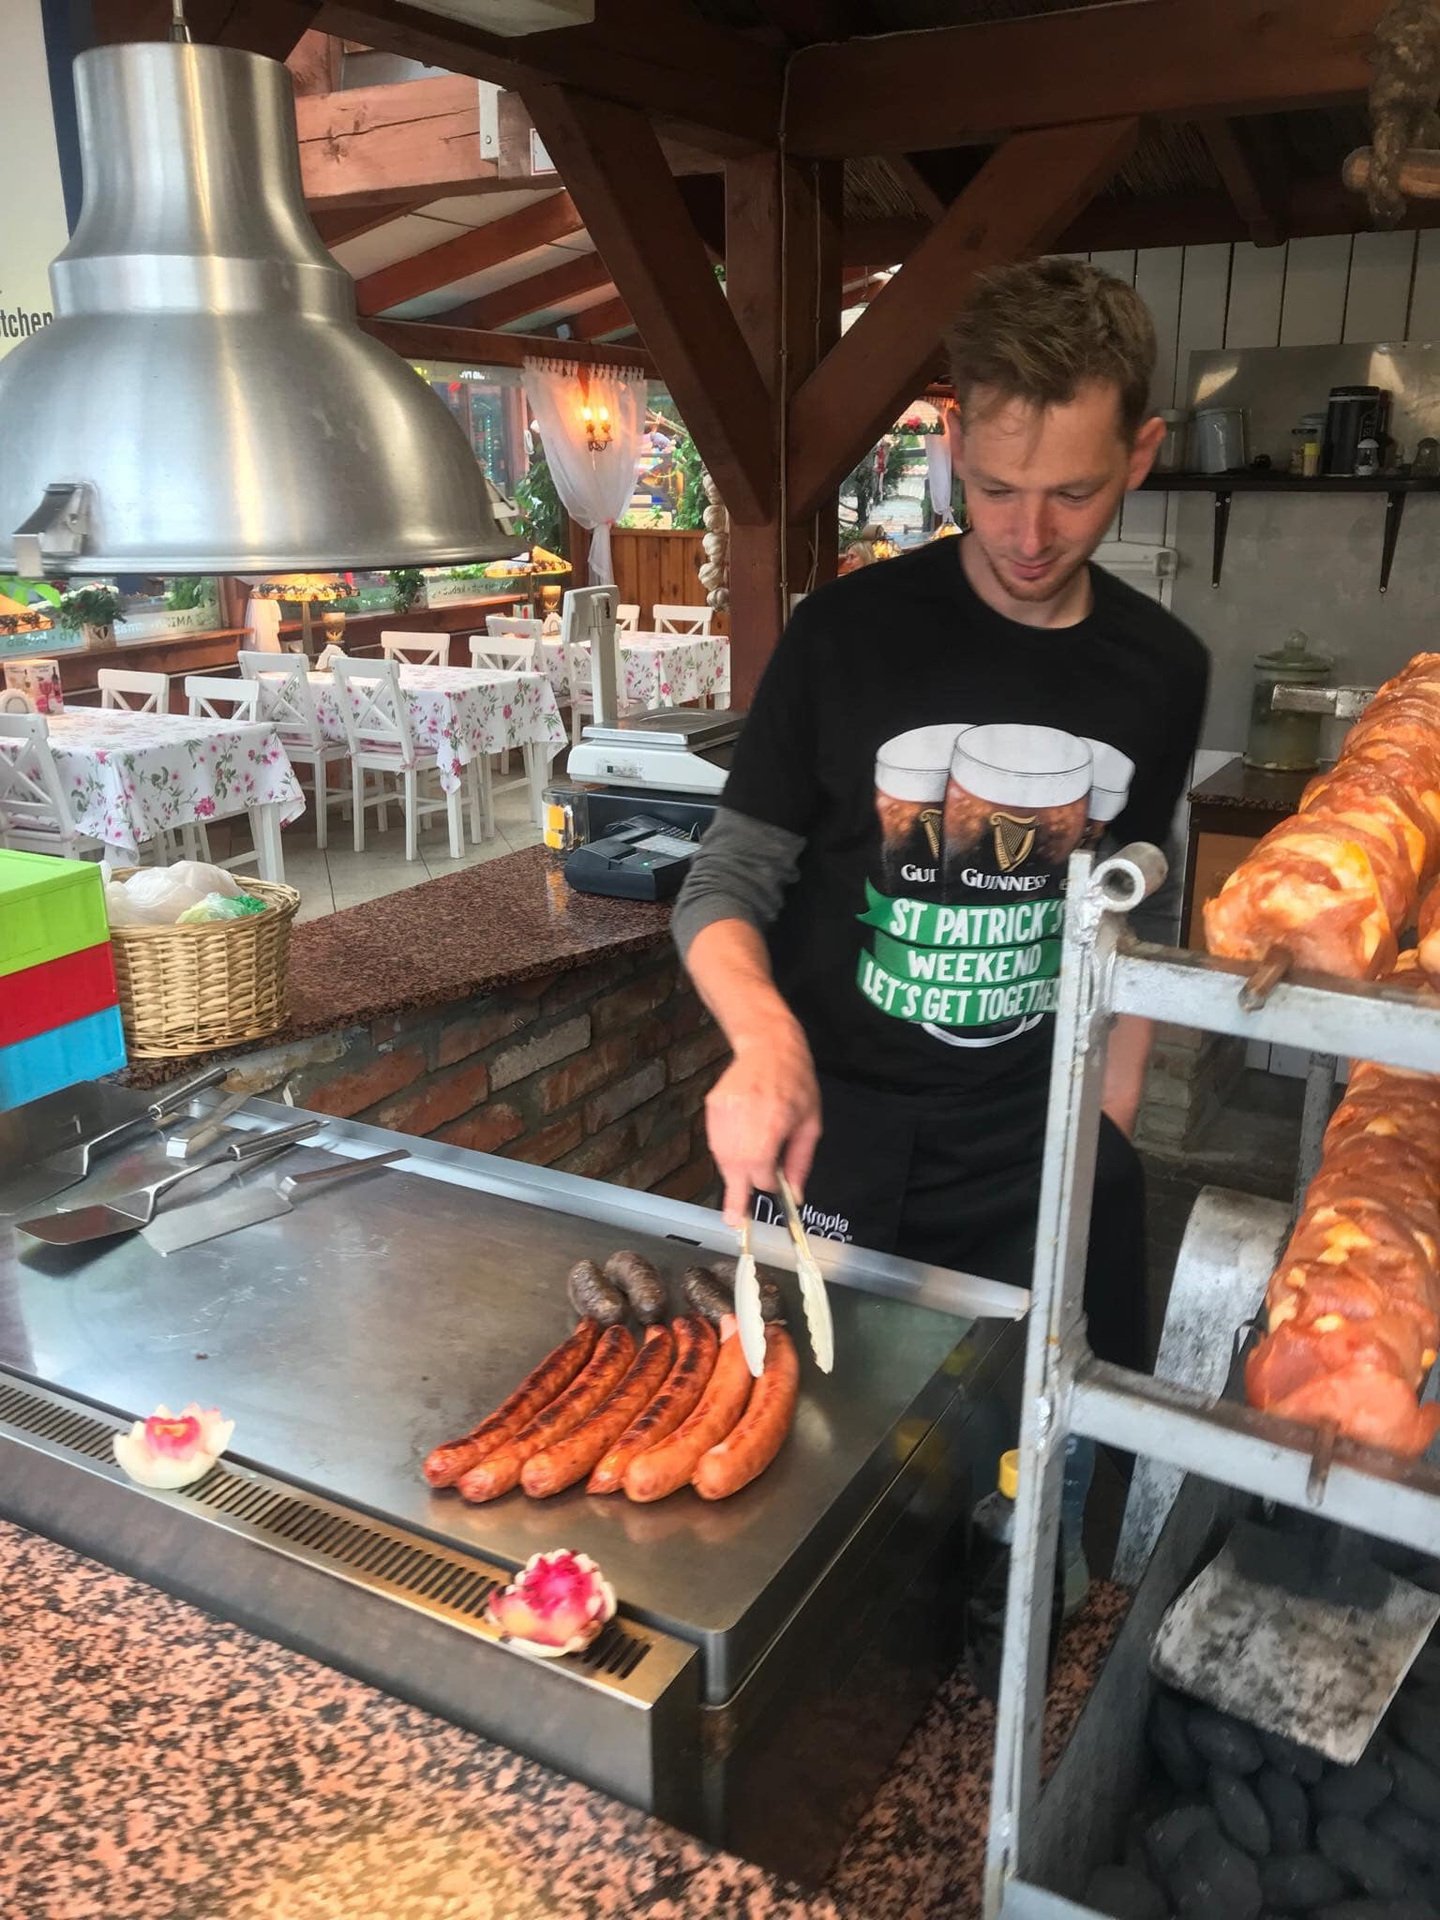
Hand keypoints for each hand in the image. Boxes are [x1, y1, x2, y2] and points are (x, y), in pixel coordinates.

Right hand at [704, 1020, 821, 1229]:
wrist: (769, 1046)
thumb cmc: (797, 1083)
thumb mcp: (811, 1123)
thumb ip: (801, 1162)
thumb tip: (795, 1196)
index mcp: (774, 1120)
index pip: (760, 1167)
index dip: (764, 1182)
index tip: (772, 1185)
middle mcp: (745, 1115)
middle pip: (735, 1166)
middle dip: (738, 1191)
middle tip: (735, 1219)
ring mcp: (724, 1110)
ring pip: (721, 1157)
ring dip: (732, 1172)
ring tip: (746, 1170)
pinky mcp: (712, 1106)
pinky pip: (715, 1142)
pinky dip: (725, 1153)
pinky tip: (738, 1146)